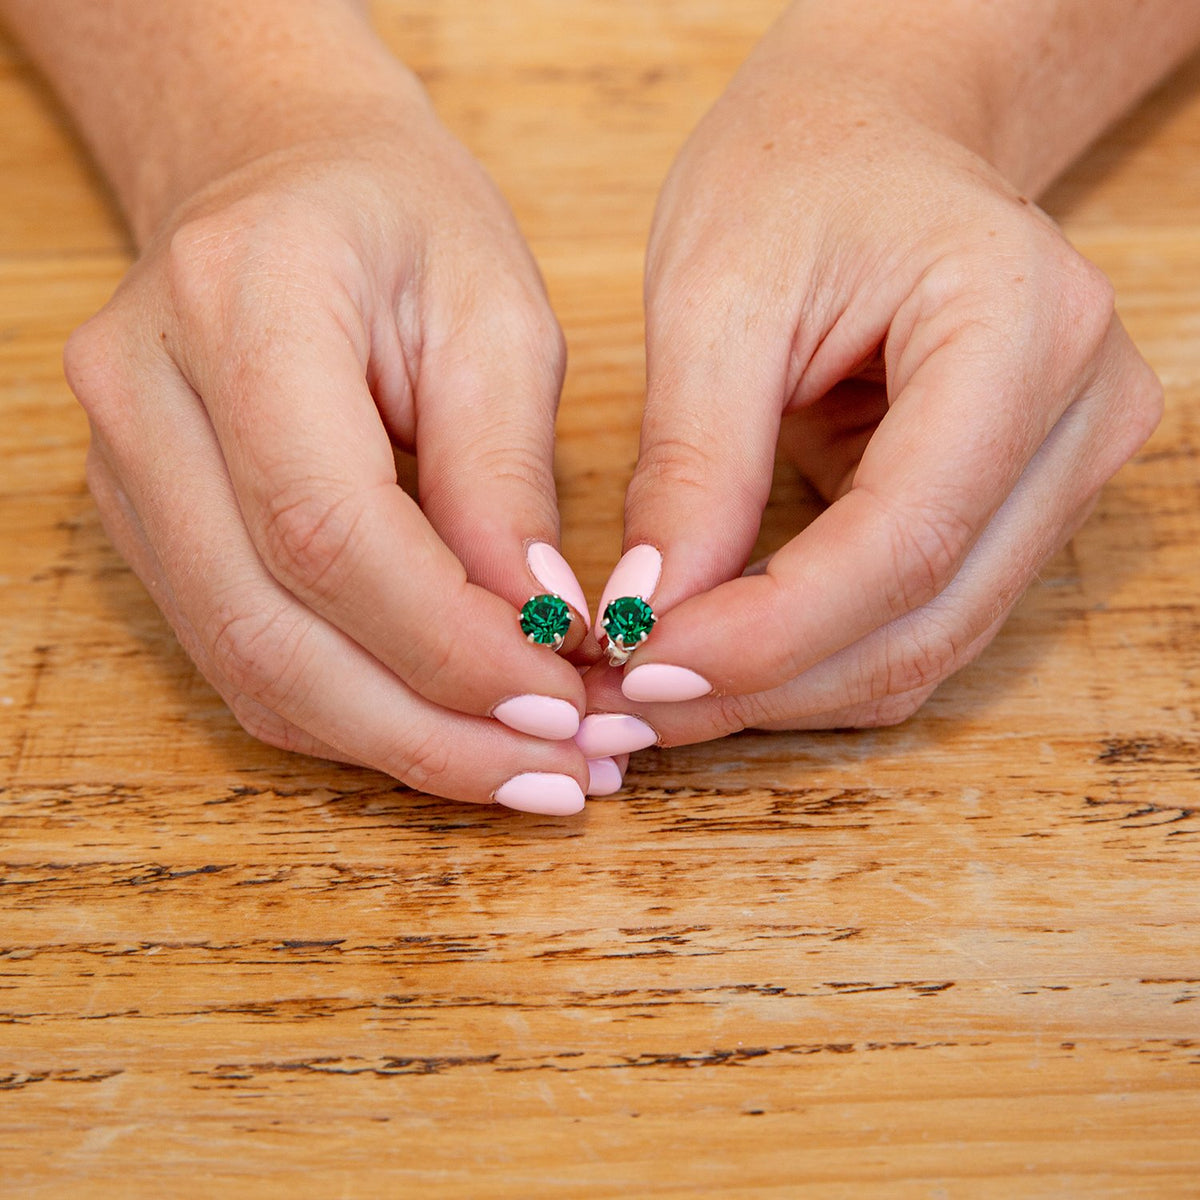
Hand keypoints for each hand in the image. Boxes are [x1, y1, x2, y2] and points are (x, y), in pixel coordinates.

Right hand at [64, 90, 603, 812]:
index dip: (452, 645)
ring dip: (401, 743)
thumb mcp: (496, 313)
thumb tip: (545, 630)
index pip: (329, 529)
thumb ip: (506, 475)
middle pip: (273, 629)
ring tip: (529, 773)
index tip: (566, 703)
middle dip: (431, 730)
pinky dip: (357, 714)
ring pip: (252, 669)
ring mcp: (123, 470)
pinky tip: (454, 734)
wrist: (282, 173)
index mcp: (240, 304)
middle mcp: (144, 397)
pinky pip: (246, 659)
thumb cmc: (404, 220)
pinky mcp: (146, 524)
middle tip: (563, 775)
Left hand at [578, 34, 1161, 754]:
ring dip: (784, 688)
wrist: (872, 137)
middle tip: (628, 704)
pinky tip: (716, 655)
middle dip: (765, 684)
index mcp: (1023, 326)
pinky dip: (811, 658)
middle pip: (925, 620)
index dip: (766, 633)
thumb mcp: (715, 294)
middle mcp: (1082, 413)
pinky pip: (916, 623)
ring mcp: (1065, 471)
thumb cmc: (797, 175)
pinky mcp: (1017, 508)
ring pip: (926, 645)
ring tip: (654, 688)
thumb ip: (693, 463)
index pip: (904, 539)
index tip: (638, 668)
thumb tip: (649, 619)